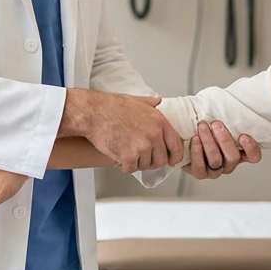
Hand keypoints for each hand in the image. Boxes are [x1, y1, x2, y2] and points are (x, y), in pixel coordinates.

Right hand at [62, 89, 182, 173]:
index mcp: (159, 122)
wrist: (94, 113)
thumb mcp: (137, 101)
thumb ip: (151, 103)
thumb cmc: (113, 106)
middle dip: (153, 161)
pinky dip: (125, 166)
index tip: (172, 160)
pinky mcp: (128, 157)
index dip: (175, 156)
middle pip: (161, 159)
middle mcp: (154, 136)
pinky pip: (131, 169)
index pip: (176, 146)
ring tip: (128, 152)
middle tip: (143, 157)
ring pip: (146, 165)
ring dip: (137, 162)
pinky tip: (120, 157)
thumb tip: (158, 101)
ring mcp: (142, 147)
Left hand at [183, 120, 260, 179]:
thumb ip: (228, 116)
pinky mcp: (200, 172)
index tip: (243, 136)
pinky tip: (195, 139)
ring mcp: (215, 170)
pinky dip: (197, 152)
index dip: (251, 148)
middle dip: (224, 140)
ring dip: (209, 142)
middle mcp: (228, 163)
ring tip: (202, 127)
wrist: (183, 135)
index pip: (253, 156)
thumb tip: (230, 102)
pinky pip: (200, 167)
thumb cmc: (205, 126)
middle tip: (216, 124)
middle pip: (233, 157)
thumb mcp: (218, 118)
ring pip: (216, 161)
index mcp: (239, 152)